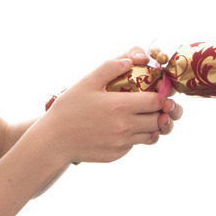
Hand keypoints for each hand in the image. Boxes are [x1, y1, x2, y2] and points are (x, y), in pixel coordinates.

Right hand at [43, 51, 173, 163]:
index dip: (162, 94)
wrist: (52, 141)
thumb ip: (111, 67)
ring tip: (141, 114)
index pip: (157, 101)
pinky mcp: (116, 154)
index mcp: (121, 106)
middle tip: (153, 102)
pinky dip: (135, 136)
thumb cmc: (68, 109)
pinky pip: (134, 145)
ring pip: (150, 134)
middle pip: (159, 120)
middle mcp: (125, 127)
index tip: (159, 89)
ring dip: (150, 124)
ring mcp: (121, 143)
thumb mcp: (87, 82)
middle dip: (160, 111)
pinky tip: (123, 127)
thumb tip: (133, 60)